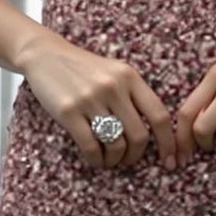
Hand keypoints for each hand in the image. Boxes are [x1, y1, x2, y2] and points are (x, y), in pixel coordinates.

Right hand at [22, 31, 176, 169]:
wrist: (45, 54)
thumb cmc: (84, 69)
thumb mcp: (115, 72)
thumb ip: (134, 95)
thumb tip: (155, 133)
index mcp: (130, 77)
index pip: (159, 115)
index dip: (168, 143)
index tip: (170, 160)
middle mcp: (113, 87)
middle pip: (139, 135)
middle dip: (136, 156)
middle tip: (128, 160)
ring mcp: (90, 99)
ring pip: (116, 144)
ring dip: (115, 160)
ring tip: (110, 160)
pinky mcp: (69, 111)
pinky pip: (91, 146)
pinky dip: (96, 160)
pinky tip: (95, 159)